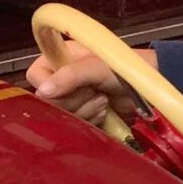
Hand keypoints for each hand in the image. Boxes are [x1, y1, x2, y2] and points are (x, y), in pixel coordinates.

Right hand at [26, 39, 151, 123]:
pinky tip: (104, 112)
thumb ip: (70, 76)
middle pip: (48, 101)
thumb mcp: (96, 67)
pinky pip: (75, 125)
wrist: (148, 88)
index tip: (69, 86)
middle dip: (74, 100)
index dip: (48, 85)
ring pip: (61, 115)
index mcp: (59, 58)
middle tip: (95, 91)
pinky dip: (91, 120)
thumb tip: (42, 92)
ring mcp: (72, 98)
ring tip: (103, 99)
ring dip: (85, 110)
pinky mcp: (83, 114)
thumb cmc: (124, 68)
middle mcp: (61, 78)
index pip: (35, 76)